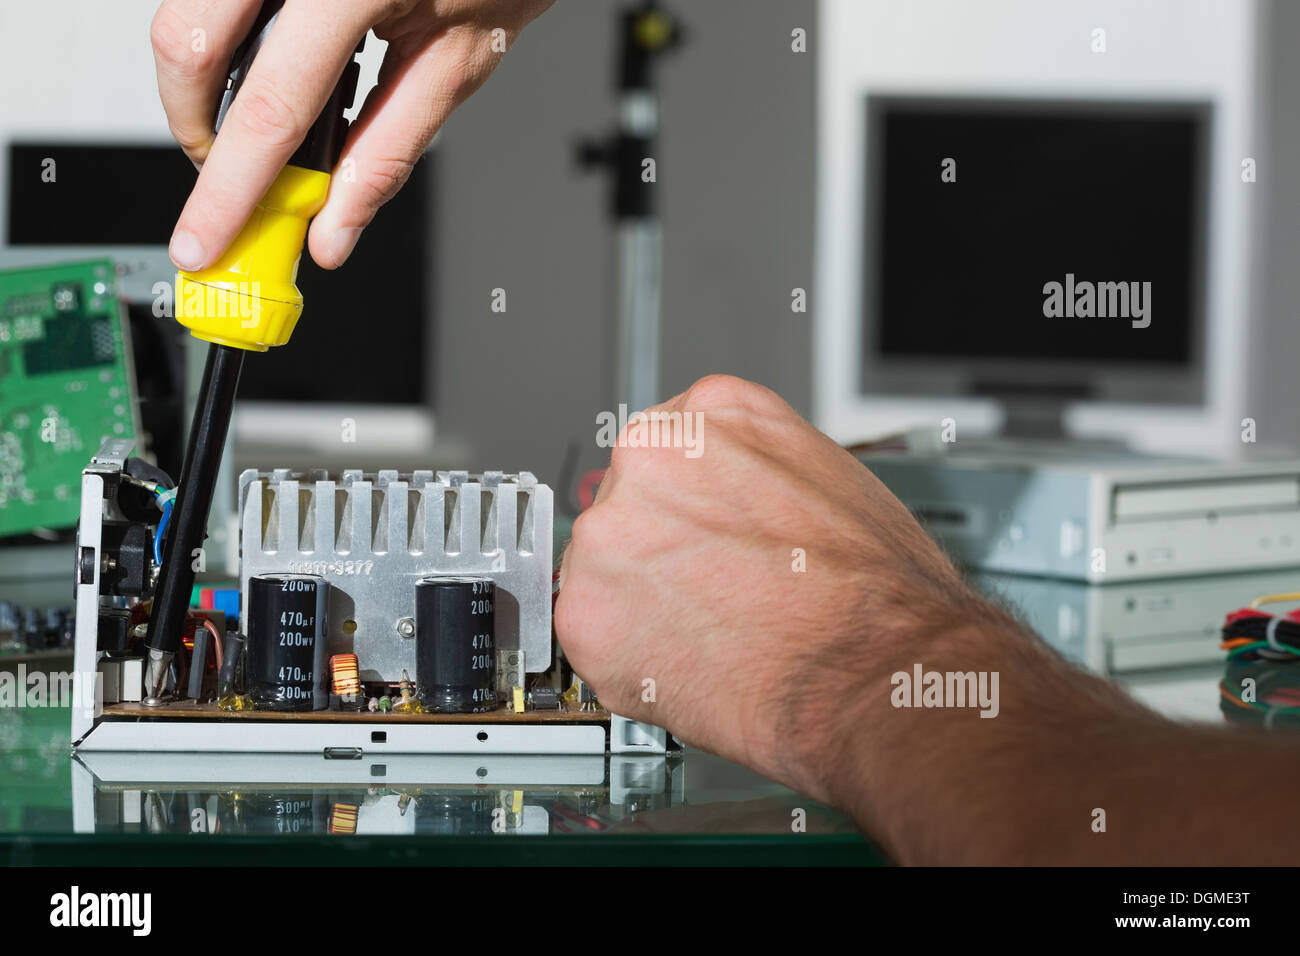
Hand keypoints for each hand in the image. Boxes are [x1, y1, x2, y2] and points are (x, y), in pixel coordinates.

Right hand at [151, 0, 553, 271]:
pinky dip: (228, 40)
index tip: (202, 241)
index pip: (272, 108)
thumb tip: (334, 228)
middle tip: (234, 178)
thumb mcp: (457, 66)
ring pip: (187, 13)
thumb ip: (388, 153)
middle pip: (188, 45)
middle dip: (197, 129)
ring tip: (266, 123)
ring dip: (206, 82)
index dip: (228, 188)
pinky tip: (278, 64)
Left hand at [555, 375, 1013, 803]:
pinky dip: (630, 658)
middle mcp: (648, 457)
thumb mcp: (832, 477)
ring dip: (642, 606)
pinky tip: (690, 663)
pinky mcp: (584, 613)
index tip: (700, 534)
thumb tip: (735, 496)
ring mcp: (608, 534)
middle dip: (661, 553)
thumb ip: (756, 471)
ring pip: (605, 571)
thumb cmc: (876, 594)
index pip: (668, 449)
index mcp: (712, 414)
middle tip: (712, 593)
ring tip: (712, 635)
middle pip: (629, 507)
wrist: (875, 675)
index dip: (689, 506)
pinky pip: (592, 636)